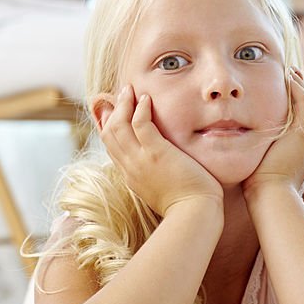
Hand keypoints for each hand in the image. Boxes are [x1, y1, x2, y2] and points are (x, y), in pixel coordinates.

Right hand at [96, 85, 222, 215]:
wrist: (194, 213)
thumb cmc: (187, 204)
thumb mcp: (162, 190)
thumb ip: (155, 176)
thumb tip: (160, 167)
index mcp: (130, 177)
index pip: (112, 148)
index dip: (110, 127)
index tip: (114, 111)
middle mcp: (130, 168)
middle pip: (109, 134)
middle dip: (113, 110)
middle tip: (122, 94)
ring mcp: (140, 160)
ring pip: (119, 126)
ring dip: (123, 105)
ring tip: (130, 90)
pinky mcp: (156, 153)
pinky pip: (140, 125)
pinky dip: (140, 109)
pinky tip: (146, 99)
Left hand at [241, 68, 303, 197]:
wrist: (272, 195)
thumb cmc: (262, 188)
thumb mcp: (263, 166)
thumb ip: (260, 154)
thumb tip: (247, 150)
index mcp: (302, 150)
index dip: (299, 104)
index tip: (289, 92)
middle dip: (303, 92)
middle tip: (294, 76)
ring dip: (302, 86)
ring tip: (292, 73)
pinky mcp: (303, 132)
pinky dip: (299, 89)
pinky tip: (289, 78)